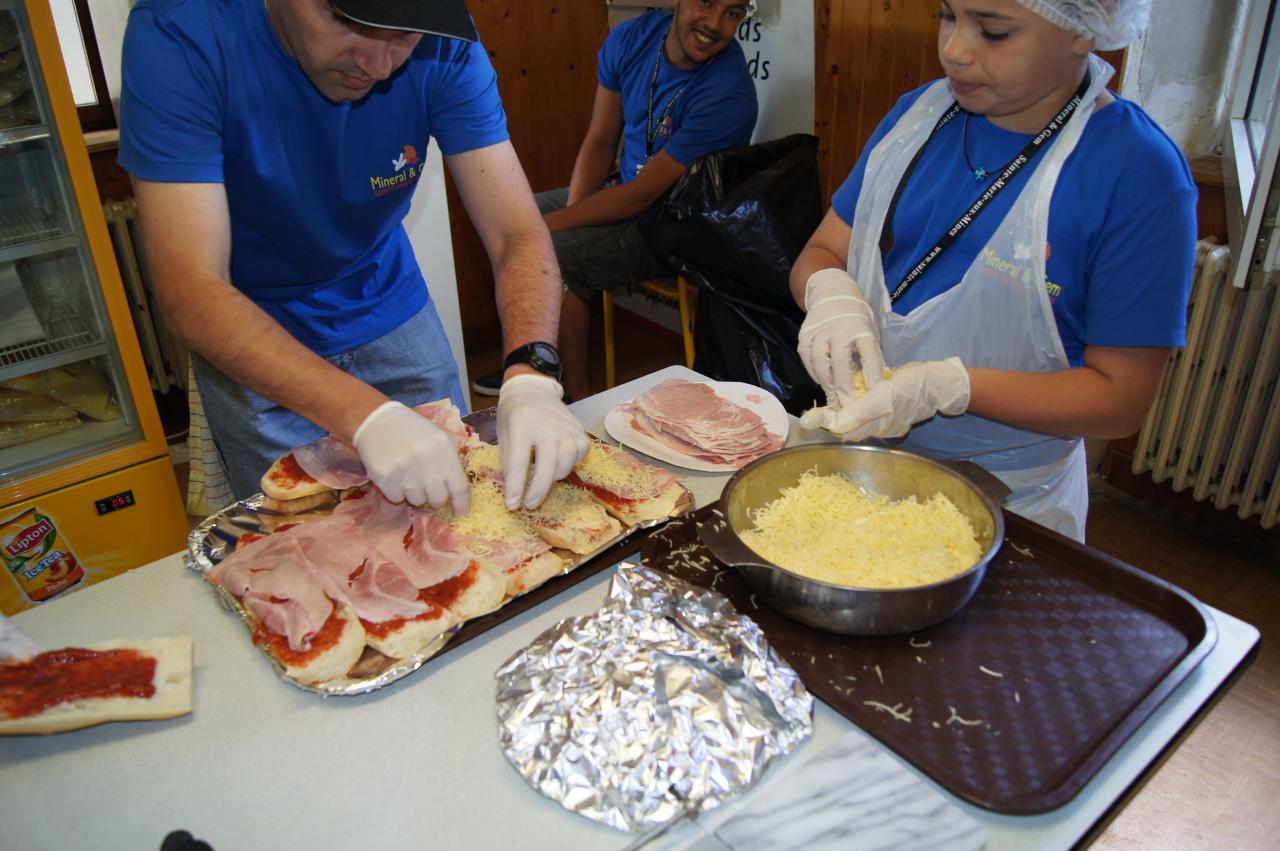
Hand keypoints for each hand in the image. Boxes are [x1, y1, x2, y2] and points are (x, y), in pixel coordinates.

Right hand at [352, 401, 469, 512]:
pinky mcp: (385, 478)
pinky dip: (396, 491)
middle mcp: (426, 463)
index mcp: (444, 451)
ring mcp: (405, 472)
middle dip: (435, 498)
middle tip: (428, 487)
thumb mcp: (438, 438)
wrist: (376, 420)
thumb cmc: (412, 430)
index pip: (460, 487)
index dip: (462, 504)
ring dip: (414, 493)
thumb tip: (457, 491)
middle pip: (438, 500)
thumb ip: (449, 461)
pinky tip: (394, 474)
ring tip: (408, 474)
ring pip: (417, 501)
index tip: (461, 513)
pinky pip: (397, 498)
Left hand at [497, 374, 589, 509]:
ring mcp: (567, 428)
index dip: (516, 486)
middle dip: (538, 490)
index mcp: (522, 424)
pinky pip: (578, 457)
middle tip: (529, 504)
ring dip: (554, 477)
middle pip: (547, 465)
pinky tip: (557, 461)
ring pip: (566, 464)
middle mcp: (547, 425)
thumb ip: (510, 461)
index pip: (519, 460)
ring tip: (543, 475)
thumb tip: (516, 492)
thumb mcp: (504, 435)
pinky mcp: (581, 432)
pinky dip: (568, 465)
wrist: (533, 390)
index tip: (512, 505)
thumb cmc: (514, 416)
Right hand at [797, 268, 886, 408]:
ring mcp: (819, 333)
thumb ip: (870, 354)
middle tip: (848, 408)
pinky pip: (808, 361)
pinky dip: (815, 375)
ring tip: (834, 400)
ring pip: (820, 365)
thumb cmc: (856, 317)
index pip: (869, 356)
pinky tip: (823, 383)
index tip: (875, 396)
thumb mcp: (869, 330)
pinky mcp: (804, 337)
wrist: (831, 292)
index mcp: (861, 329)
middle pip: (840, 365)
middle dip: (844, 390)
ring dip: (827, 385)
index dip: (872, 377)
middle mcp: (839, 330)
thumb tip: (874, 384)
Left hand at [823, 358, 969, 440]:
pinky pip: (869, 421)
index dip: (829, 423)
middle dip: (833, 423)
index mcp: (879, 421)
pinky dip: (857, 416)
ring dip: (844, 420)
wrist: (939, 384)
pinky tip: (851, 406)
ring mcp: (887, 424)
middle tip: (816, 415)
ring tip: (830, 410)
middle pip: (850, 430)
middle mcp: (881, 427)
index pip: (846, 429)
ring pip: (858, 426)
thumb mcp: (886, 393)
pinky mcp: (892, 419)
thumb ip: (862, 410)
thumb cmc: (913, 385)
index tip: (812, 418)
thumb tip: (838, 423)